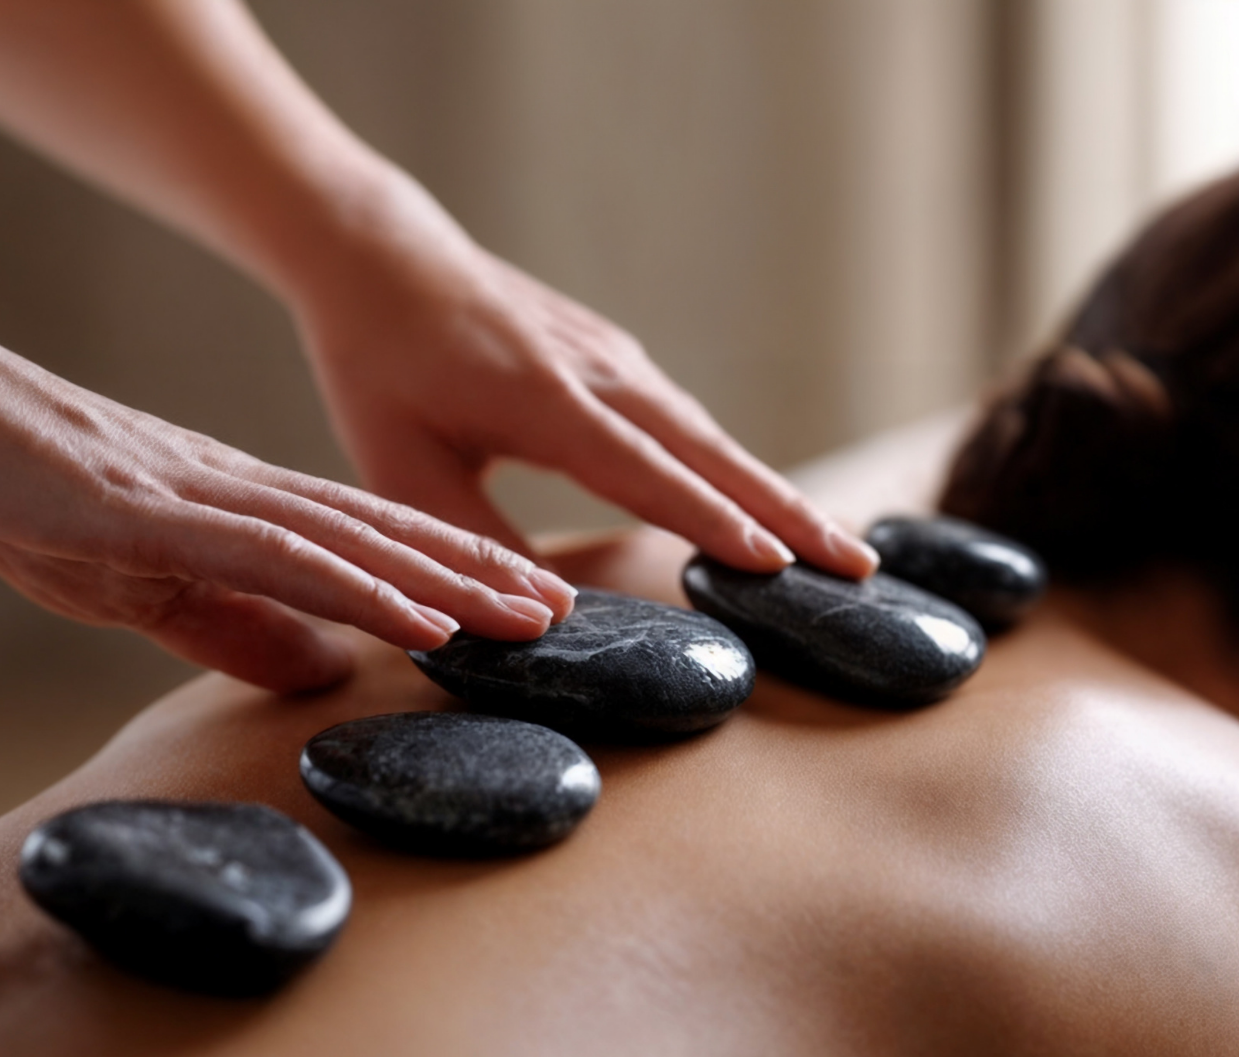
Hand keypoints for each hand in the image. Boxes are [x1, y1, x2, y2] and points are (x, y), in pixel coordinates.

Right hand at [0, 241, 573, 691]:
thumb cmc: (26, 490)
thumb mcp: (138, 584)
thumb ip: (233, 624)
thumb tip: (325, 671)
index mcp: (245, 507)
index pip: (373, 543)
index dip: (456, 572)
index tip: (528, 605)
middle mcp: (249, 494)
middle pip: (391, 538)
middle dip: (484, 576)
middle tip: (568, 613)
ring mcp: (211, 498)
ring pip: (360, 546)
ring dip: (453, 585)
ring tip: (532, 618)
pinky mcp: (161, 512)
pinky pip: (287, 559)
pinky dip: (366, 593)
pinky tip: (427, 622)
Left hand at [291, 177, 879, 579]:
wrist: (385, 258)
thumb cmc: (381, 367)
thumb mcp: (399, 462)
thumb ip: (468, 540)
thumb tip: (545, 617)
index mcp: (543, 401)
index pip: (645, 471)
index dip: (711, 520)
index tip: (776, 563)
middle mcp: (599, 374)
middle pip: (710, 451)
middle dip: (788, 512)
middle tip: (858, 566)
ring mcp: (618, 360)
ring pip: (712, 436)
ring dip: (778, 493)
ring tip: (839, 549)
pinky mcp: (620, 359)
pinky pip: (692, 422)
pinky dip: (740, 467)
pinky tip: (770, 507)